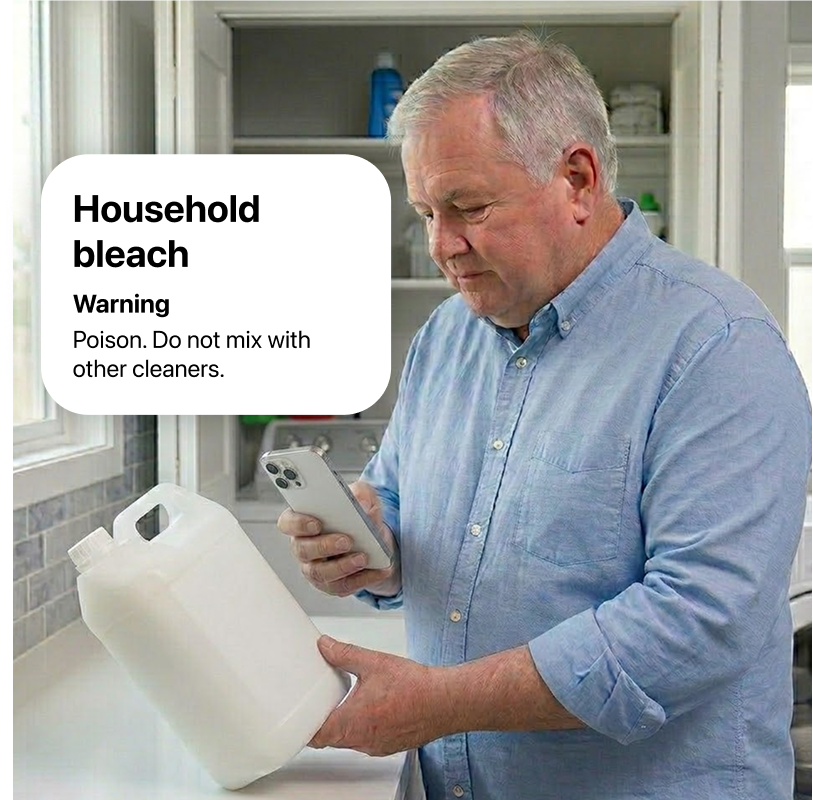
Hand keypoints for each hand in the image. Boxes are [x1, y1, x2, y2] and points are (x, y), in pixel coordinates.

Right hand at [276, 481, 400, 597]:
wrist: (372, 538)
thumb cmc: (357, 514)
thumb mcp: (362, 497)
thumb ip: (361, 494)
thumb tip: (362, 503)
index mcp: (303, 520)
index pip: (288, 522)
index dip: (298, 524)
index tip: (316, 523)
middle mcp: (303, 546)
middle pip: (303, 550)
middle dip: (324, 546)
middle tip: (346, 541)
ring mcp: (315, 568)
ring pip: (320, 573)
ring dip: (342, 566)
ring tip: (363, 558)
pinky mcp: (331, 584)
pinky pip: (342, 585)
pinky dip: (363, 578)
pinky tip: (378, 570)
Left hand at [310, 636, 448, 755]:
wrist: (444, 700)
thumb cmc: (414, 687)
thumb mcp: (373, 662)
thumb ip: (344, 653)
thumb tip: (325, 646)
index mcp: (352, 722)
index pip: (315, 736)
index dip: (303, 727)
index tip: (296, 717)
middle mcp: (362, 740)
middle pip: (330, 739)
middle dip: (324, 721)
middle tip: (321, 702)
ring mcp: (376, 746)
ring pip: (349, 740)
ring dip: (344, 724)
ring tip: (348, 702)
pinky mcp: (390, 745)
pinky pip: (367, 740)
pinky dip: (363, 727)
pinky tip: (372, 709)